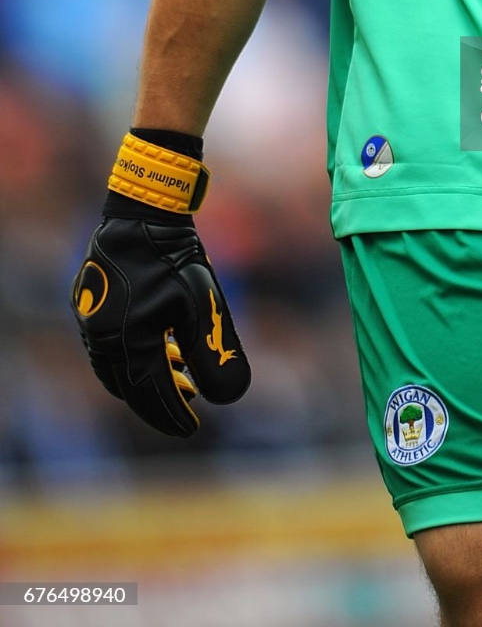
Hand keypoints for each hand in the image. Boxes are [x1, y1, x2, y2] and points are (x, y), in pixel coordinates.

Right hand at [71, 134, 250, 435]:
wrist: (143, 212)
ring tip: (180, 380)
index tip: (192, 429)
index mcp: (128, 342)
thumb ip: (214, 354)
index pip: (150, 394)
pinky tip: (161, 347)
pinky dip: (132, 356)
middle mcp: (101, 337)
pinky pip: (108, 346)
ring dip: (145, 379)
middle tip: (186, 408)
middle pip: (129, 386)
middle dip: (158, 402)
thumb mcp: (204, 305)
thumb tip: (232, 399)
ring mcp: (90, 320)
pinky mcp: (89, 304)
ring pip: (115, 368)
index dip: (171, 415)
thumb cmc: (176, 256)